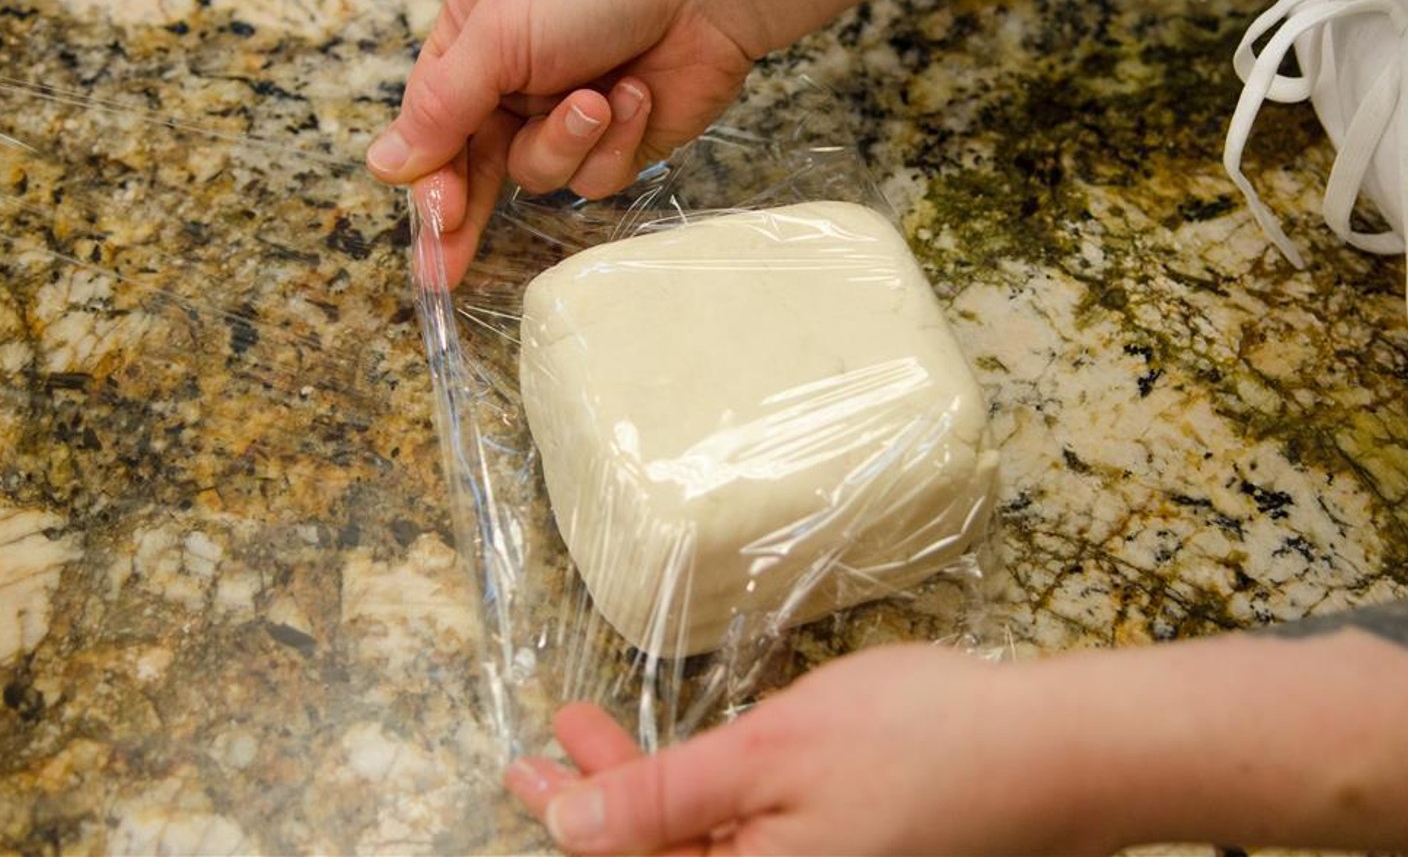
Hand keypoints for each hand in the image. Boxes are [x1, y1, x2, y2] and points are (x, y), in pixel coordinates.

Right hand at [367, 0, 753, 283]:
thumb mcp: (500, 34)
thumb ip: (442, 106)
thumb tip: (382, 165)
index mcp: (473, 40)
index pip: (431, 124)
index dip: (427, 176)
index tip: (429, 219)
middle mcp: (514, 81)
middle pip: (474, 166)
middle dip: (463, 212)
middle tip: (442, 270)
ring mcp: (570, 114)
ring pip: (538, 174)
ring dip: (567, 141)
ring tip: (597, 98)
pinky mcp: (621, 141)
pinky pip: (595, 177)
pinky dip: (615, 142)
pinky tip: (637, 95)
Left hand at [505, 644, 1107, 855]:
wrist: (1054, 752)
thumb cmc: (920, 744)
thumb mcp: (773, 755)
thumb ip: (667, 798)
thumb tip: (570, 831)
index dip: (566, 819)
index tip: (520, 766)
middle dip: (598, 796)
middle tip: (554, 740)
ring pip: (700, 839)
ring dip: (645, 786)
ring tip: (595, 730)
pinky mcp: (842, 847)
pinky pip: (747, 830)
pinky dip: (702, 788)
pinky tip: (684, 756)